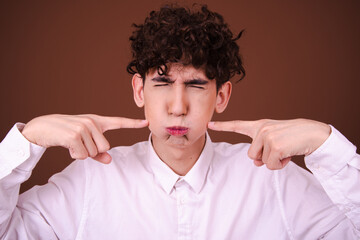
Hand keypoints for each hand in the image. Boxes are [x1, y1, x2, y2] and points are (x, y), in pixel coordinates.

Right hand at [22, 114, 147, 163]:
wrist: (43, 128)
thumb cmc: (66, 134)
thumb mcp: (83, 141)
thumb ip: (97, 152)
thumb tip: (109, 160)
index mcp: (97, 121)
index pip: (118, 122)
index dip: (133, 123)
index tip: (146, 122)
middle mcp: (92, 122)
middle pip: (105, 148)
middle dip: (92, 152)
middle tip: (79, 144)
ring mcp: (84, 127)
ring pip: (94, 153)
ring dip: (82, 154)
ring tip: (72, 143)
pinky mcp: (74, 135)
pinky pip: (83, 156)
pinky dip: (75, 155)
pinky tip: (67, 146)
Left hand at [208, 119, 330, 169]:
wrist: (314, 133)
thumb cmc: (294, 137)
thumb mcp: (275, 141)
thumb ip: (262, 149)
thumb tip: (256, 164)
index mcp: (260, 125)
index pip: (238, 125)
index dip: (222, 126)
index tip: (208, 124)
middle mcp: (261, 129)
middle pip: (251, 155)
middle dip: (264, 158)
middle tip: (280, 149)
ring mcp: (268, 137)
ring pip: (261, 162)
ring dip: (274, 161)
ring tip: (286, 150)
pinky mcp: (275, 146)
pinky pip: (271, 166)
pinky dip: (281, 165)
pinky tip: (289, 154)